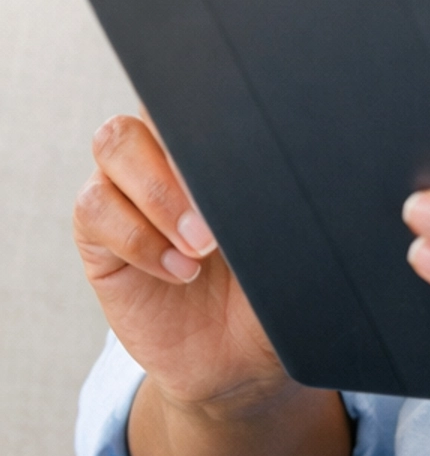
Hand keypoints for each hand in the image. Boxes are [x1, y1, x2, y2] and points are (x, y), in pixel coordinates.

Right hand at [74, 113, 284, 411]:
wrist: (240, 362)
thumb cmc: (274, 291)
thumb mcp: (295, 242)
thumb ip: (288, 199)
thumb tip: (307, 159)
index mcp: (217, 145)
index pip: (201, 94)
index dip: (211, 108)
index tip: (244, 146)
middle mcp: (166, 154)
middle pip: (151, 105)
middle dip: (184, 154)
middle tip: (222, 215)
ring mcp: (128, 191)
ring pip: (115, 145)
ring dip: (160, 194)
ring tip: (202, 247)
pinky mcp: (100, 237)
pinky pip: (96, 209)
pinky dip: (138, 238)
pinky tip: (179, 272)